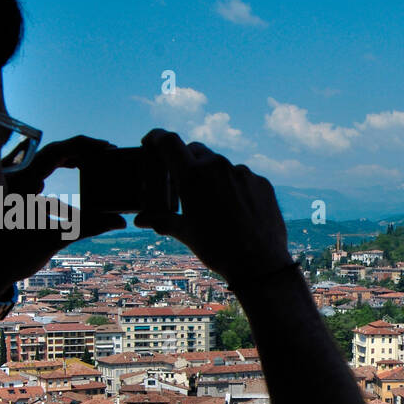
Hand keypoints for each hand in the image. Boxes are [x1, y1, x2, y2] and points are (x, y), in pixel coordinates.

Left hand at [0, 136, 125, 299]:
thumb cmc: (12, 254)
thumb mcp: (54, 239)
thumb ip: (88, 227)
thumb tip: (118, 222)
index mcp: (22, 182)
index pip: (57, 150)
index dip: (84, 145)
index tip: (106, 148)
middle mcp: (16, 180)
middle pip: (53, 155)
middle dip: (80, 154)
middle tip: (105, 157)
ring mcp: (14, 190)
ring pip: (47, 171)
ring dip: (70, 172)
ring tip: (93, 174)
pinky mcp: (15, 202)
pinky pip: (40, 189)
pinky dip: (58, 194)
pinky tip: (72, 210)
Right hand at [135, 129, 291, 284]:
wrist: (259, 265)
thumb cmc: (217, 249)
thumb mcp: (185, 233)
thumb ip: (161, 220)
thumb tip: (141, 219)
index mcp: (192, 175)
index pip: (168, 142)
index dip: (156, 137)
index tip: (151, 141)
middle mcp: (218, 166)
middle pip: (195, 150)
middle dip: (186, 160)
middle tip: (183, 180)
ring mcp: (243, 173)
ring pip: (221, 165)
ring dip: (213, 176)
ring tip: (213, 203)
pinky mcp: (262, 182)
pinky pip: (243, 178)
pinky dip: (234, 187)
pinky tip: (236, 209)